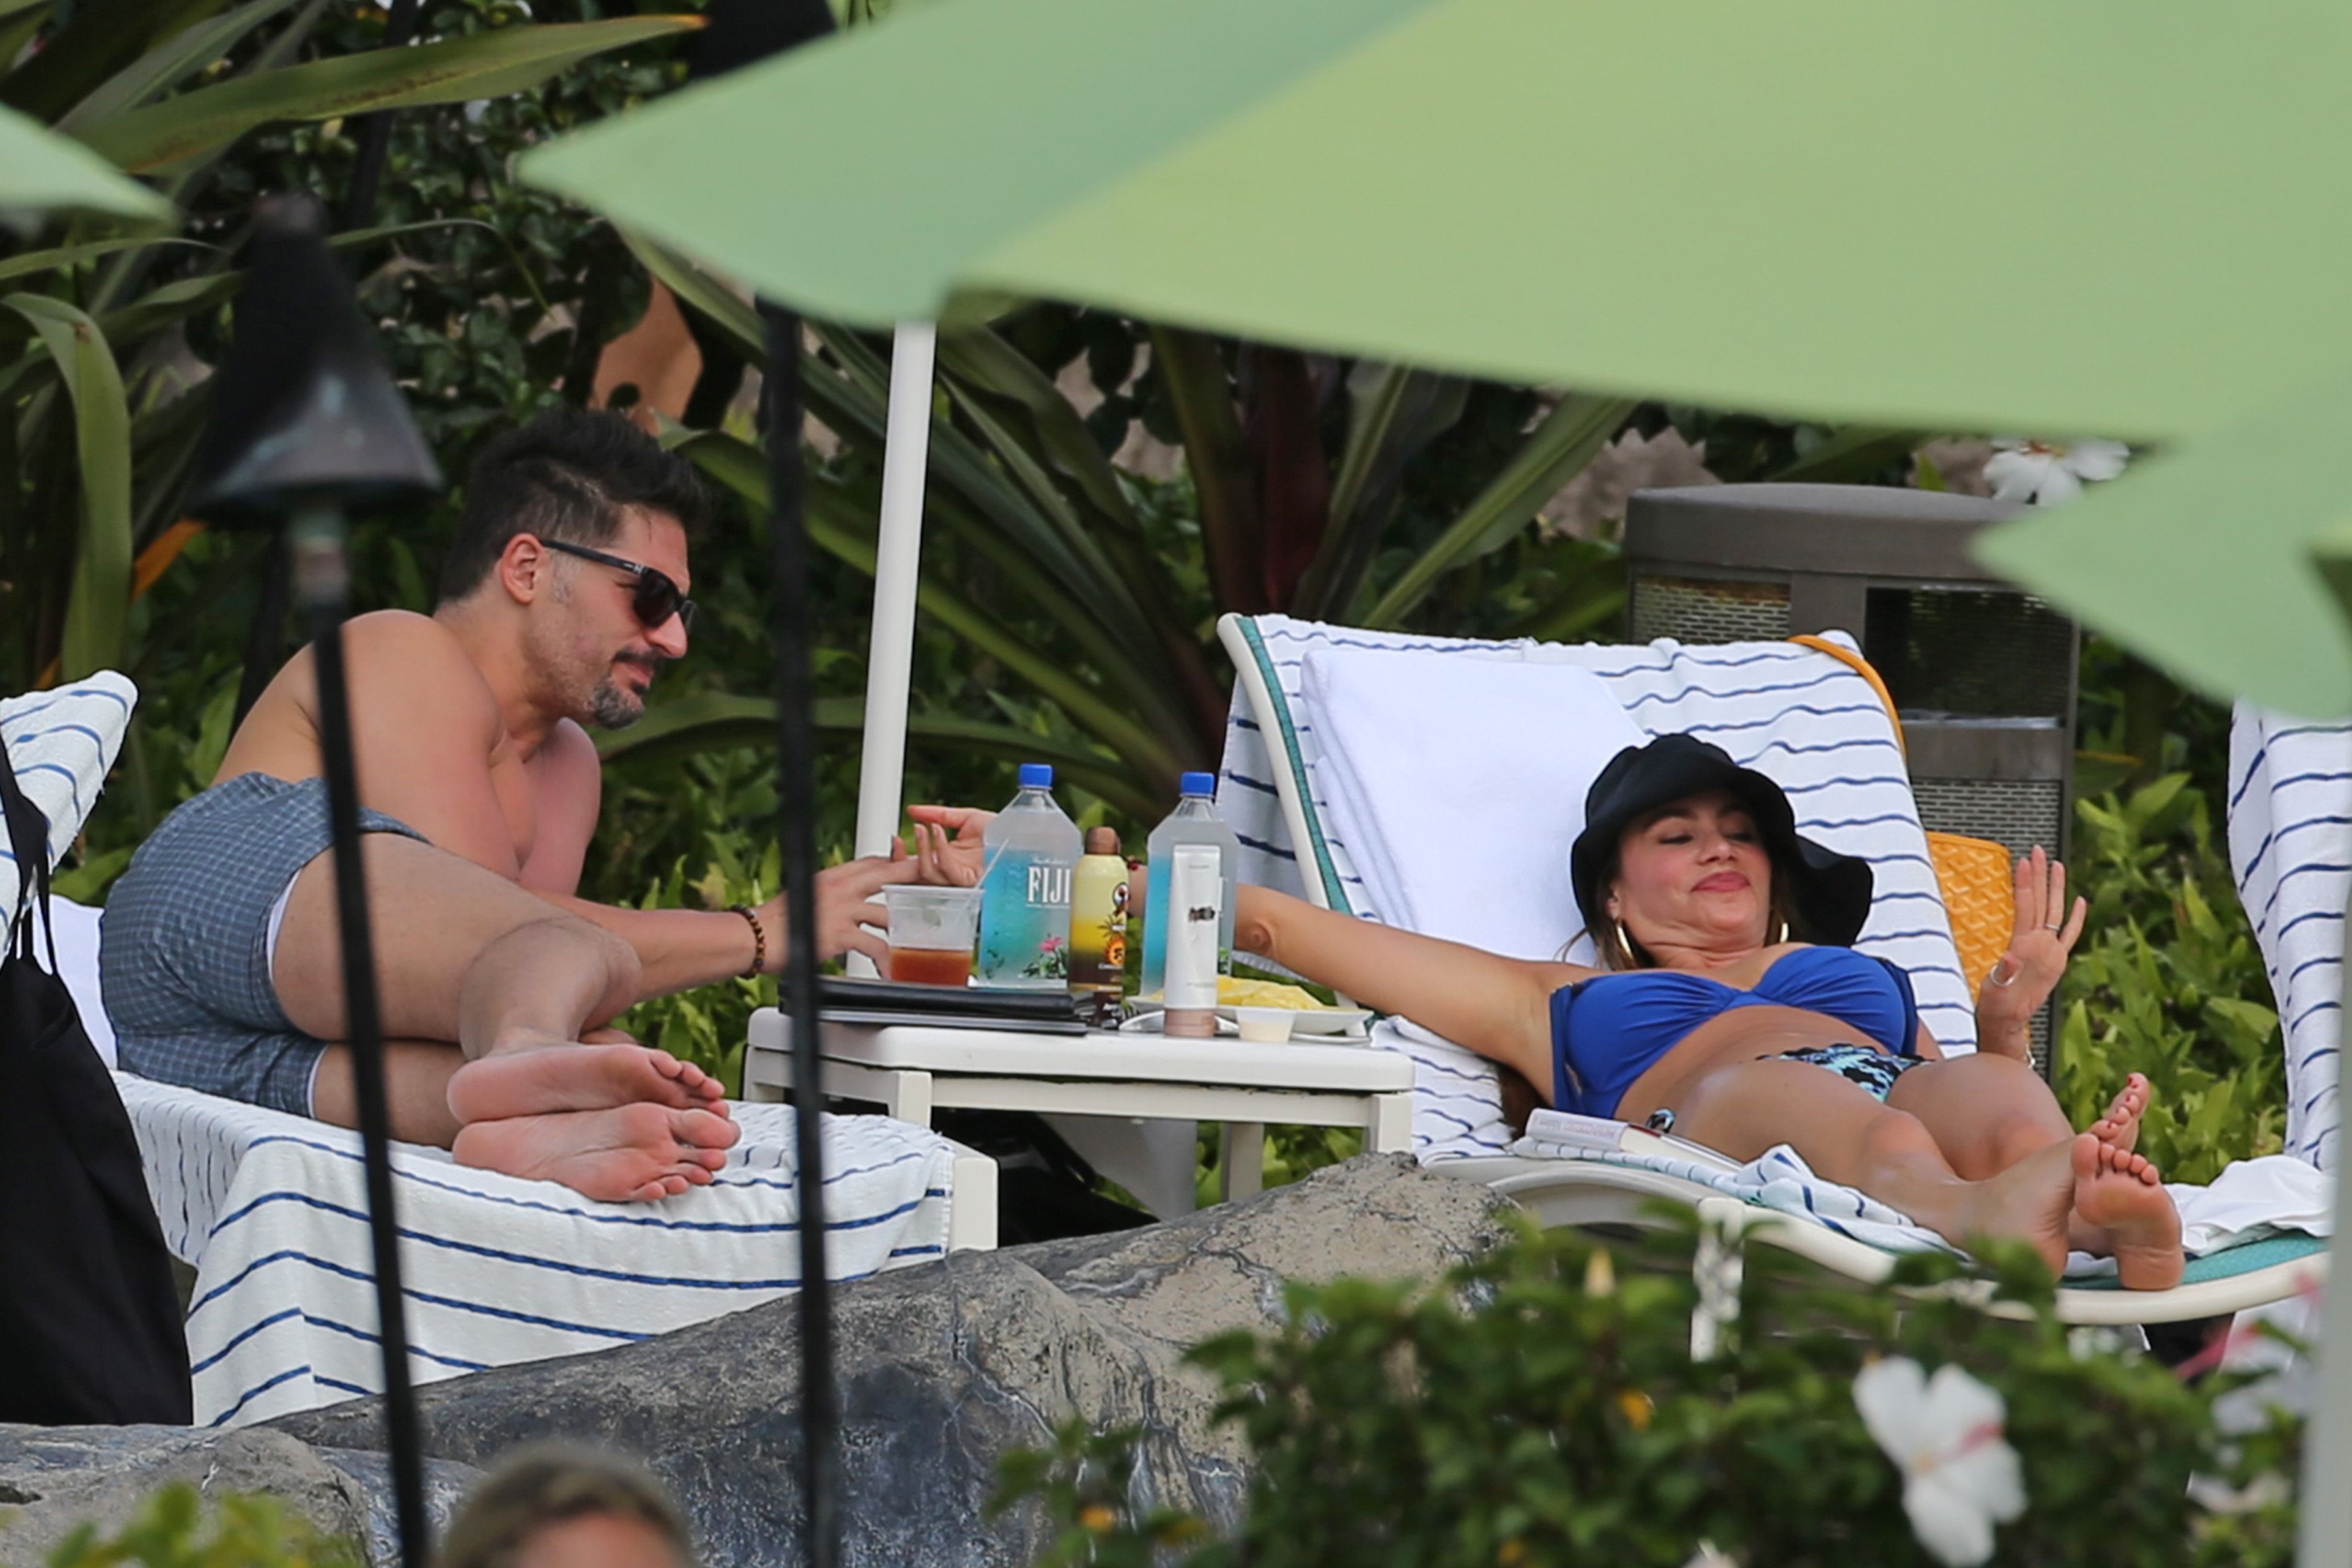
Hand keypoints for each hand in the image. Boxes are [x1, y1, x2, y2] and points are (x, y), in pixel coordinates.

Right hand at [755, 855, 920, 968]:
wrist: (754, 937)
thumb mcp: (806, 895)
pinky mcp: (839, 933)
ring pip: (888, 912)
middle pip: (888, 874)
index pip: (872, 862)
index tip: (912, 866)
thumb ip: (831, 894)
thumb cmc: (775, 922)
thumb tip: (845, 898)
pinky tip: (893, 969)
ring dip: (905, 928)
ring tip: (922, 940)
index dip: (895, 862)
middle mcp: (839, 887)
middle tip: (939, 884)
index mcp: (832, 875)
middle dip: (916, 878)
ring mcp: (841, 909)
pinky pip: (874, 945)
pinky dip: (887, 960)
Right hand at [899, 803, 990, 887]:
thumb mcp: (964, 817)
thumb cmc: (999, 830)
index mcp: (947, 859)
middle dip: (902, 862)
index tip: (896, 840)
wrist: (1021, 834)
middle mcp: (950, 871)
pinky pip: (949, 869)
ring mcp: (960, 877)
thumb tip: (912, 810)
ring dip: (921, 849)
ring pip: (929, 873)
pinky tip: (937, 830)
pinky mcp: (971, 879)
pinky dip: (940, 848)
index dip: (901, 857)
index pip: (916, 864)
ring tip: (921, 828)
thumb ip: (937, 814)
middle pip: (916, 876)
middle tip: (897, 841)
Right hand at [1976, 846, 2085, 1047]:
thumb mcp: (1994, 990)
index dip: (2026, 883)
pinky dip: (2076, 917)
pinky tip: (2080, 901)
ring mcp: (2053, 953)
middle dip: (2041, 876)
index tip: (2024, 861)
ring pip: (2056, 912)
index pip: (2028, 908)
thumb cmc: (1997, 1006)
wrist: (2009, 1023)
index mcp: (2027, 949)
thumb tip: (2010, 957)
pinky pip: (2070, 934)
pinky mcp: (2057, 959)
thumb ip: (2003, 973)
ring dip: (2056, 887)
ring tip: (2056, 864)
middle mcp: (2044, 948)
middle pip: (2044, 904)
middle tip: (2038, 852)